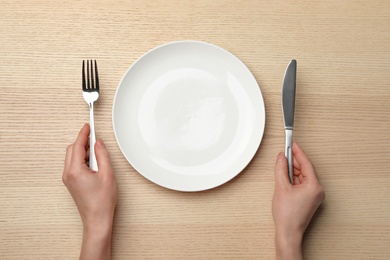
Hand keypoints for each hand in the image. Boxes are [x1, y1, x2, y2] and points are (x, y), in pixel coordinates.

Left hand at [63, 124, 117, 259]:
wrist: (97, 219)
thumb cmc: (102, 201)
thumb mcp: (107, 174)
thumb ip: (102, 155)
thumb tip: (98, 143)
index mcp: (75, 170)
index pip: (76, 146)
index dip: (83, 134)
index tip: (87, 126)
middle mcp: (68, 174)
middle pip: (71, 150)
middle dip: (82, 141)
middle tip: (94, 136)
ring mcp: (68, 179)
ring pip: (72, 157)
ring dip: (83, 151)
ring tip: (97, 152)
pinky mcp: (71, 183)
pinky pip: (74, 165)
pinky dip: (82, 159)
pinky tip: (93, 162)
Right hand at [272, 142, 324, 259]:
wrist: (288, 232)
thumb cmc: (287, 215)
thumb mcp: (281, 187)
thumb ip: (281, 169)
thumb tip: (281, 158)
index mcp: (314, 186)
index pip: (306, 163)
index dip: (298, 152)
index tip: (292, 143)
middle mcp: (317, 190)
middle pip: (304, 169)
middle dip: (293, 161)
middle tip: (283, 153)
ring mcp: (314, 195)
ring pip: (302, 176)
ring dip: (292, 170)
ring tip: (281, 166)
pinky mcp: (309, 199)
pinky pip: (301, 183)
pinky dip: (293, 178)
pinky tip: (285, 176)